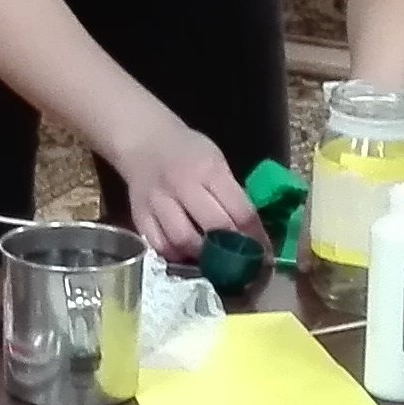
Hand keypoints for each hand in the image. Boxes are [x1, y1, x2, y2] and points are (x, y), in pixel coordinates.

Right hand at [108, 118, 260, 264]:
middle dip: (232, 250)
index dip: (255, 237)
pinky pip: (158, 246)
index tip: (263, 253)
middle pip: (214, 227)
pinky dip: (175, 256)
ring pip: (183, 240)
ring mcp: (158, 201)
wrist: (145, 142)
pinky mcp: (140, 216)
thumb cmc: (188, 152)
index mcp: (209, 169)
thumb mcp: (217, 162)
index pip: (240, 211)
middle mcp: (182, 184)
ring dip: (202, 257)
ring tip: (212, 260)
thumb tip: (251, 232)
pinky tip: (185, 255)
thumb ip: (232, 194)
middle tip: (240, 262)